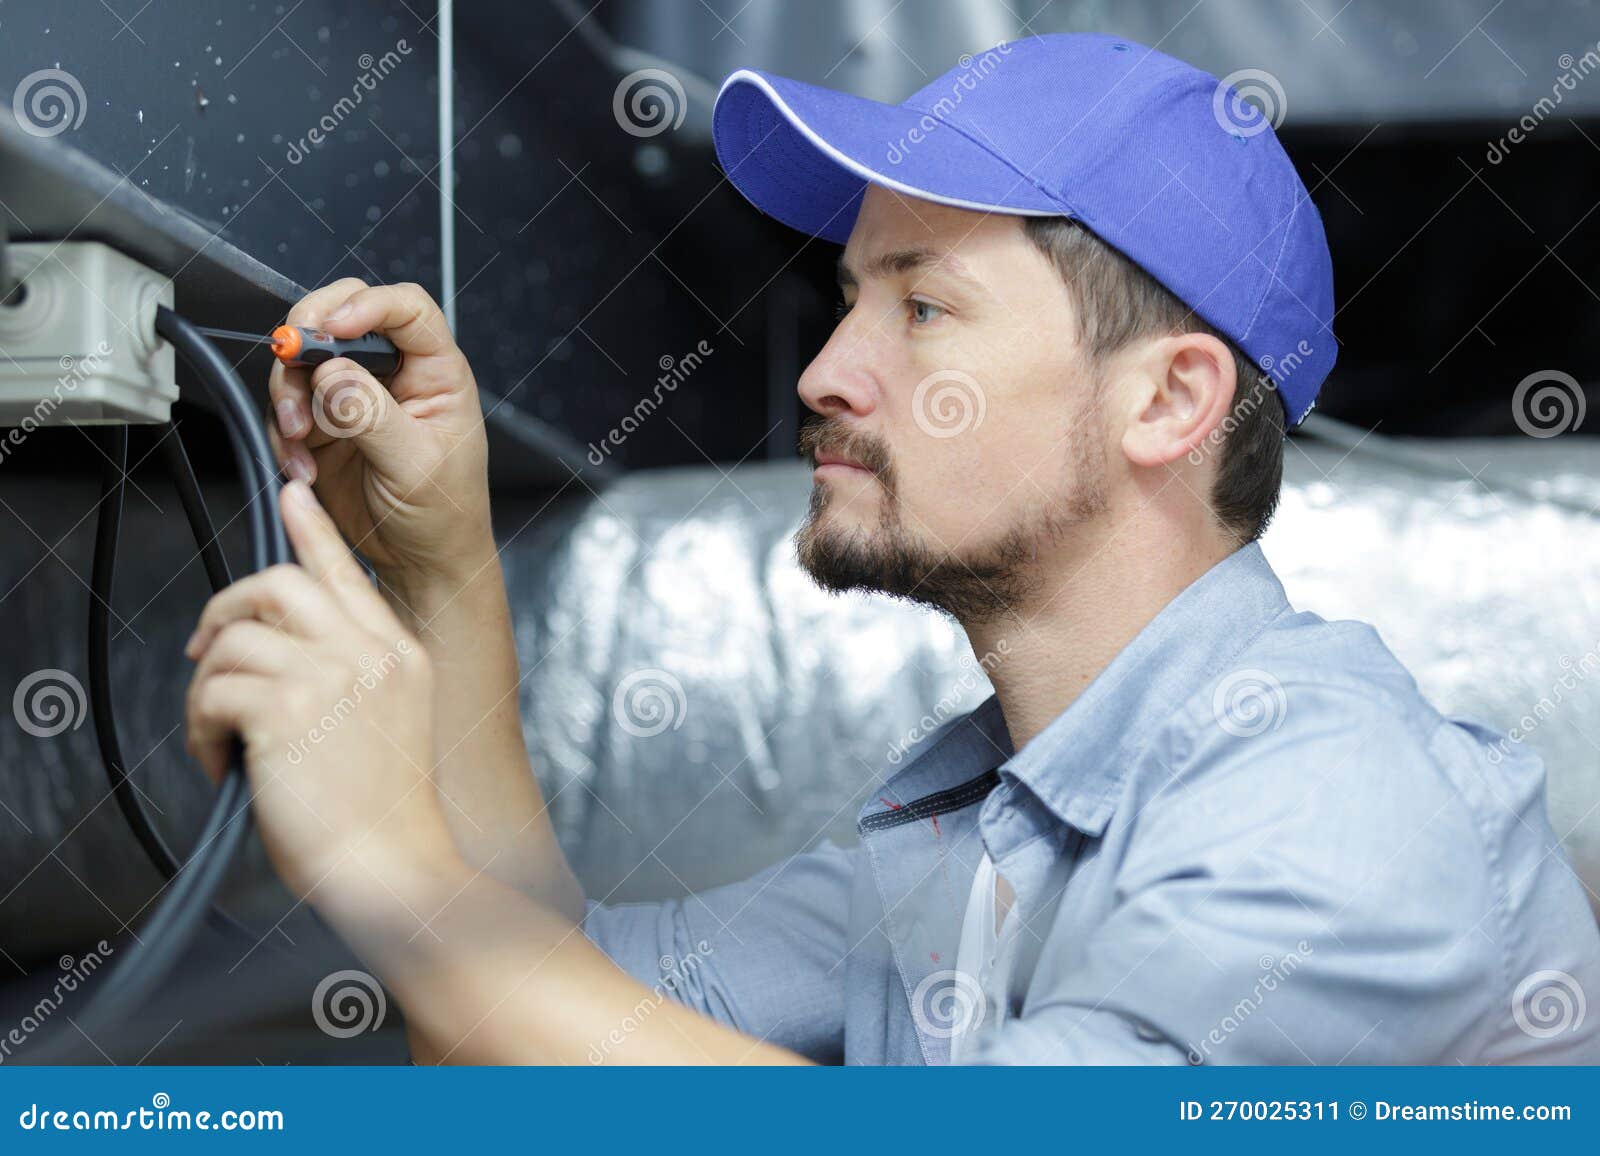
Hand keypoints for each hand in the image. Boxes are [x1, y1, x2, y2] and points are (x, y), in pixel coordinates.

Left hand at [183, 479, 459, 901]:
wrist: (396, 867)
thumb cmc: (388, 816)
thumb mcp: (391, 725)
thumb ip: (353, 677)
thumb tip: (280, 650)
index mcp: (400, 654)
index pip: (348, 572)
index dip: (313, 530)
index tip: (291, 497)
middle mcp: (370, 653)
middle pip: (279, 582)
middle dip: (227, 607)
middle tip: (207, 650)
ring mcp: (332, 676)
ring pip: (235, 637)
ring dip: (208, 688)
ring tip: (221, 738)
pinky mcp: (288, 708)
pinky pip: (215, 690)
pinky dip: (201, 730)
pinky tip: (224, 764)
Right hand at [267, 279, 492, 593]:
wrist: (421, 561)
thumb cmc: (444, 514)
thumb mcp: (415, 465)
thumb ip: (372, 416)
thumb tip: (332, 374)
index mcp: (436, 372)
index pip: (407, 308)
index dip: (367, 305)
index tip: (333, 328)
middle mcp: (394, 374)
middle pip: (341, 317)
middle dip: (307, 338)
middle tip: (290, 364)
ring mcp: (355, 396)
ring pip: (303, 361)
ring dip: (288, 394)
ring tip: (298, 439)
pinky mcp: (324, 424)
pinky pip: (287, 407)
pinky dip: (282, 433)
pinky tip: (301, 466)